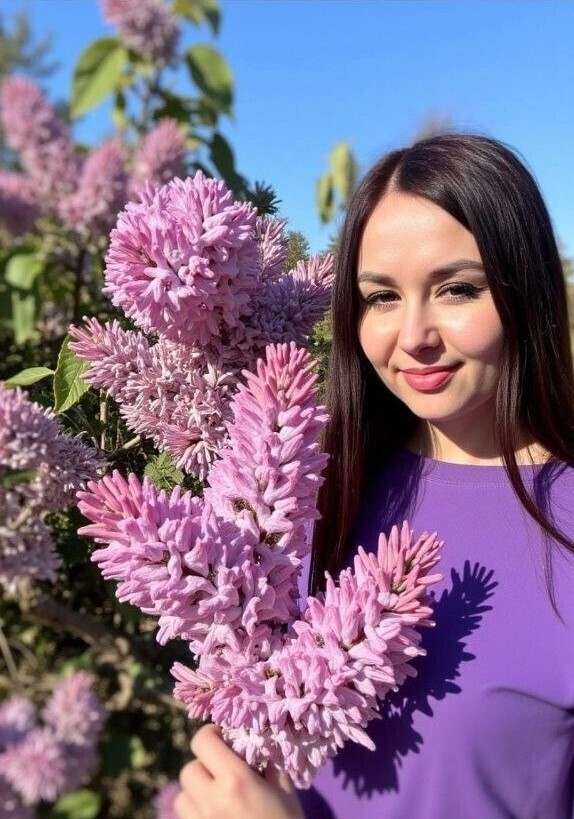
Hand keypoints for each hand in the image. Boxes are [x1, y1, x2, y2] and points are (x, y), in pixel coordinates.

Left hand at [174, 724, 303, 818]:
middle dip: (204, 766)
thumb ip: (266, 762)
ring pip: (182, 797)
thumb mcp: (283, 789)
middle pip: (188, 770)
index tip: (223, 739)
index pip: (202, 742)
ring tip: (217, 798)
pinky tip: (216, 816)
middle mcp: (212, 800)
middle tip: (222, 772)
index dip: (211, 735)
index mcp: (235, 780)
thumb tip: (254, 744)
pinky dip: (196, 813)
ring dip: (196, 793)